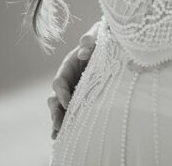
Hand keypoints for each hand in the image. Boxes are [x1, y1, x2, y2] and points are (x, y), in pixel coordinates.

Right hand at [47, 23, 98, 138]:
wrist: (115, 43)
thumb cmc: (104, 36)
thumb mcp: (97, 34)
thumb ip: (89, 39)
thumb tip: (83, 52)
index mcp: (69, 65)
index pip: (59, 82)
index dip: (61, 93)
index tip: (68, 103)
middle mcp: (69, 80)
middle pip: (55, 99)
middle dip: (56, 113)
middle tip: (59, 126)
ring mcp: (74, 91)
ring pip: (61, 109)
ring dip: (59, 121)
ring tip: (58, 135)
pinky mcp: (82, 99)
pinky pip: (72, 113)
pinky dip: (66, 124)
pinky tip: (62, 137)